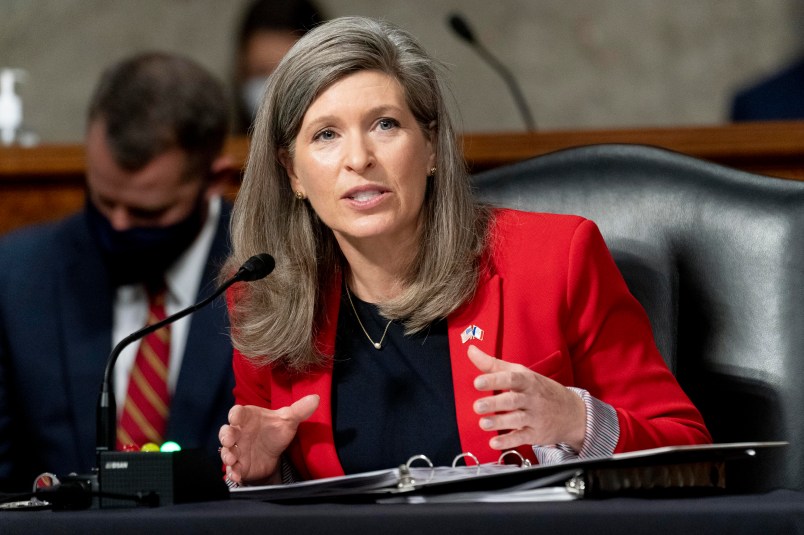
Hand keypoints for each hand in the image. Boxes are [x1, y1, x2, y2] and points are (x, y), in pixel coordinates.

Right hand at [218, 394, 319, 484]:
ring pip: (226, 451)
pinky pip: (232, 469)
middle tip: (229, 440)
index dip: (235, 414)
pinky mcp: (239, 465)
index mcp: (247, 417)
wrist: (275, 454)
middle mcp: (238, 432)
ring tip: (232, 459)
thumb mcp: (288, 420)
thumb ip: (300, 410)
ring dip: (227, 455)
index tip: (235, 417)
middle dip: (226, 435)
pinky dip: (233, 473)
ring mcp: (237, 449)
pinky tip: (237, 476)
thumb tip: (316, 398)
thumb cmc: (276, 431)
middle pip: (227, 432)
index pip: (237, 412)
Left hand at [467, 345, 586, 451]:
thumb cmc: (540, 389)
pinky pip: (522, 437)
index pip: (511, 378)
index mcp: (527, 381)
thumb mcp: (521, 373)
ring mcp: (535, 417)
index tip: (477, 382)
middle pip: (513, 400)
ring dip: (499, 422)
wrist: (572, 412)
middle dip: (495, 403)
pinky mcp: (536, 434)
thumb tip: (471, 350)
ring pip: (517, 419)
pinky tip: (494, 443)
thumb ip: (493, 364)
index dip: (494, 380)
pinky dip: (508, 441)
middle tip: (477, 406)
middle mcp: (532, 398)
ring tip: (483, 423)